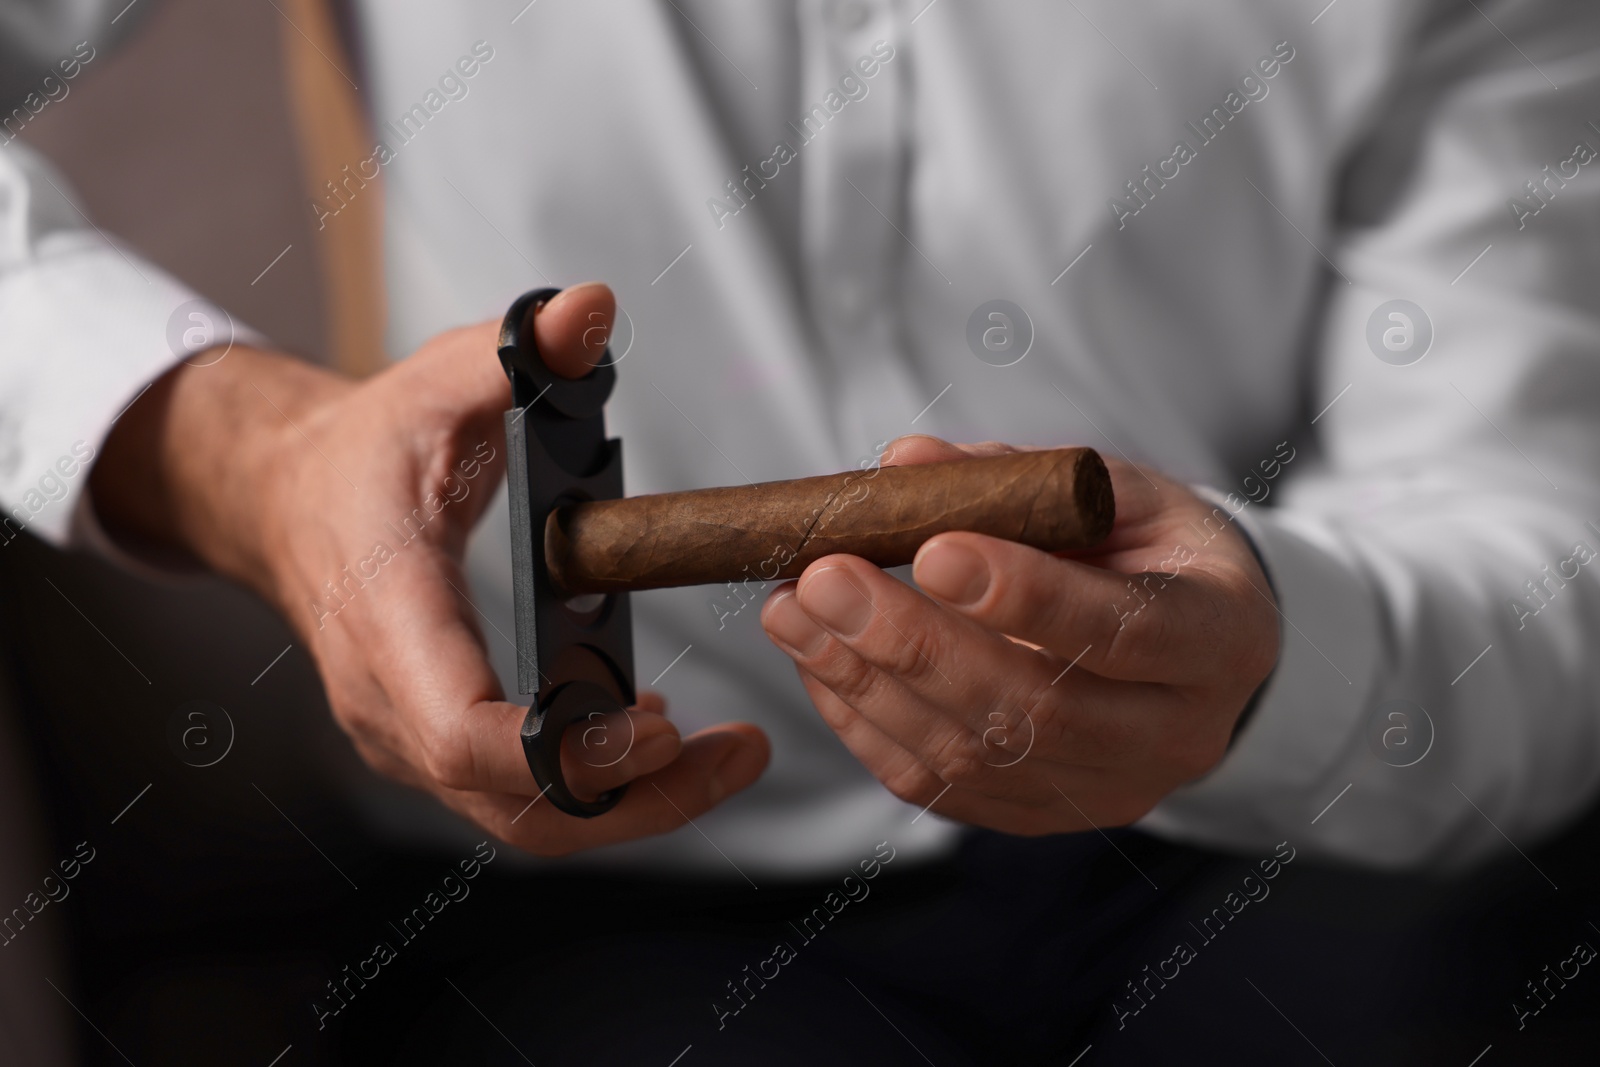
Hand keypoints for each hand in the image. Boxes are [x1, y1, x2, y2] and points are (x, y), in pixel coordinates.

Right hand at [93, 283, 768, 855]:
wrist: (288, 501)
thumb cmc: (361, 451)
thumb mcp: (435, 385)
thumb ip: (515, 355)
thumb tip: (591, 309)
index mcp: (388, 619)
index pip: (457, 732)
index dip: (554, 753)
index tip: (650, 729)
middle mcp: (391, 702)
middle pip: (513, 806)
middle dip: (633, 800)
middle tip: (733, 755)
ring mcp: (411, 737)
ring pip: (524, 819)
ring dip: (632, 805)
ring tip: (726, 755)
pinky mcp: (437, 744)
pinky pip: (521, 799)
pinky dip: (598, 787)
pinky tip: (660, 738)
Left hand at [759, 435, 1278, 833]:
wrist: (1188, 646)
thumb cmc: (1146, 552)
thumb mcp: (1113, 493)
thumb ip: (1021, 477)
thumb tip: (906, 460)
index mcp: (1218, 636)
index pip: (1125, 631)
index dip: (1026, 596)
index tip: (933, 551)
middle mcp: (1174, 733)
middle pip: (1035, 710)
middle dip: (916, 644)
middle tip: (827, 578)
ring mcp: (1105, 790)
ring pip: (975, 758)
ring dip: (867, 682)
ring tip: (794, 609)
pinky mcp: (1039, 816)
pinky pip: (937, 787)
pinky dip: (864, 722)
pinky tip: (817, 658)